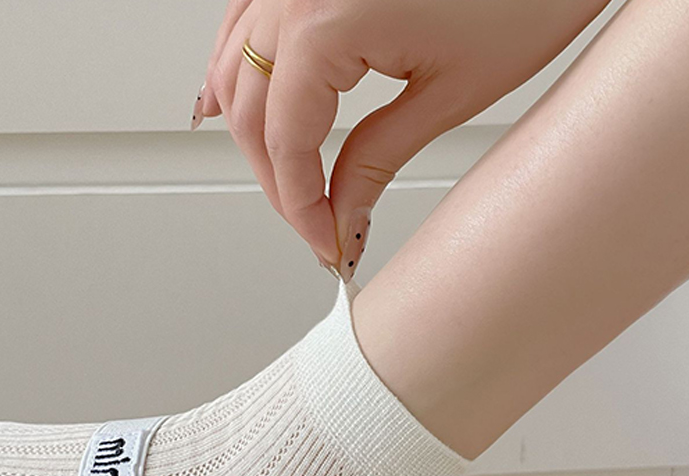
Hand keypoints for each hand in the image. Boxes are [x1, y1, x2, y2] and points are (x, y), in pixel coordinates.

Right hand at [195, 0, 610, 280]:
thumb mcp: (450, 93)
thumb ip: (378, 158)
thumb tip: (342, 215)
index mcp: (325, 18)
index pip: (286, 141)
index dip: (300, 205)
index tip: (324, 241)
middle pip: (250, 110)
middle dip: (278, 181)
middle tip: (314, 225)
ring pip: (238, 68)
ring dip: (254, 132)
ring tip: (286, 183)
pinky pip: (245, 24)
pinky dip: (242, 69)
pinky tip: (240, 99)